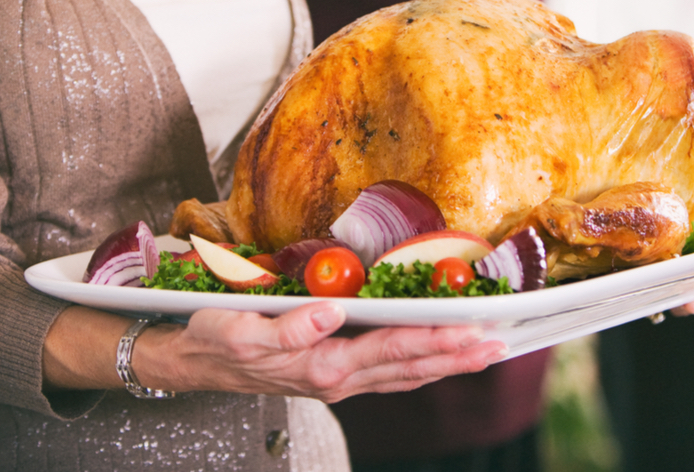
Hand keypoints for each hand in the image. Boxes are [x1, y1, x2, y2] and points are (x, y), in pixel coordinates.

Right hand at [135, 302, 506, 402]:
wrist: (197, 363)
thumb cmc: (219, 340)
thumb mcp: (242, 330)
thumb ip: (290, 326)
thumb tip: (332, 312)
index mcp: (322, 364)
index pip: (390, 349)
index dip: (433, 339)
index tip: (468, 329)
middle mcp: (338, 378)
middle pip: (408, 366)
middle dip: (455, 354)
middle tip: (496, 343)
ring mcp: (339, 381)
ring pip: (404, 375)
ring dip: (445, 363)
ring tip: (482, 352)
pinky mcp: (335, 375)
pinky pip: (388, 376)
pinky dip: (420, 367)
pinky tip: (436, 361)